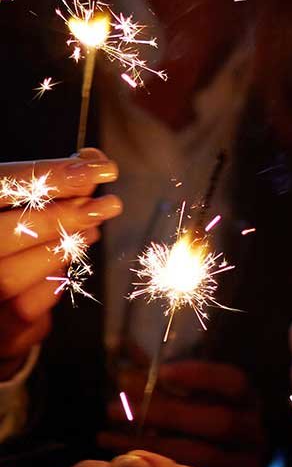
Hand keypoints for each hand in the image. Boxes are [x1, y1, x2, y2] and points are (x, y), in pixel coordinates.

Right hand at [0, 150, 120, 377]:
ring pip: (21, 271)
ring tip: (92, 230)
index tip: (97, 168)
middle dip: (68, 215)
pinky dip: (55, 281)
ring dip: (66, 248)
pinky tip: (67, 262)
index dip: (51, 175)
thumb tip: (93, 161)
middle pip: (17, 229)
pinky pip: (32, 305)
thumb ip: (43, 186)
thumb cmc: (2, 245)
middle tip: (107, 205)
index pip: (4, 184)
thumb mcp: (14, 208)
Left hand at [102, 358, 263, 466]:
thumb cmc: (181, 437)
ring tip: (107, 437)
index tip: (162, 372)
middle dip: (165, 413)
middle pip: (220, 421)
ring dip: (153, 447)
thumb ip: (154, 378)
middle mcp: (255, 435)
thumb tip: (120, 344)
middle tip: (114, 408)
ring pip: (207, 457)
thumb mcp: (173, 404)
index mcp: (246, 404)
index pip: (236, 383)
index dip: (202, 375)